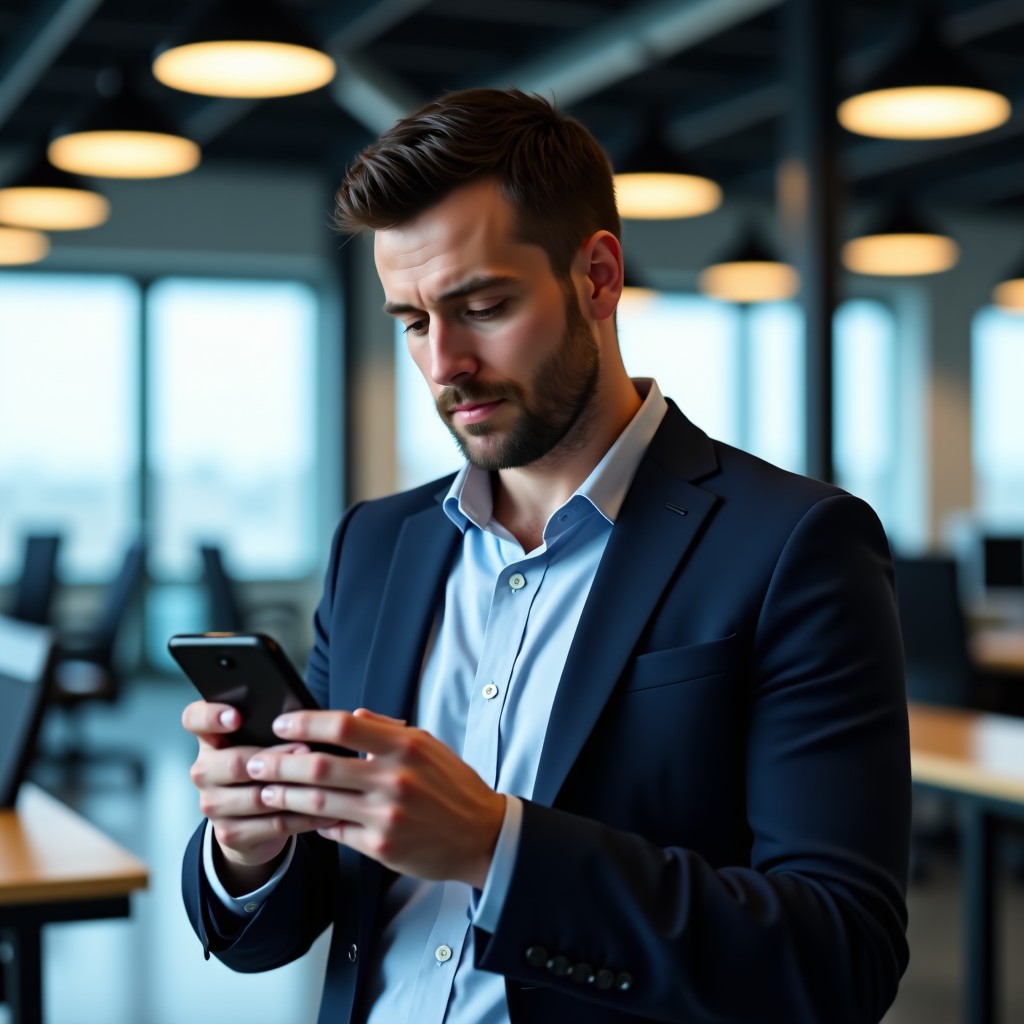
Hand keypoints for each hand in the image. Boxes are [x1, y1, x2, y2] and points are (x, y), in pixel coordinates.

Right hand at [181, 700, 342, 890]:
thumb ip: (272, 726)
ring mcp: (213, 804)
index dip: (211, 716)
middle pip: (232, 762)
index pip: (194, 719)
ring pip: (256, 797)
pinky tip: (329, 810)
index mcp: (209, 739)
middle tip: (306, 749)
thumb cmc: (264, 766)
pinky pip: (273, 824)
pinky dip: (304, 817)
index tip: (236, 717)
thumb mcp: (261, 742)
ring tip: (325, 780)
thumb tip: (306, 715)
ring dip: (293, 789)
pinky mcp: (229, 834)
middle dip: (274, 757)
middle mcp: (204, 770)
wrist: (252, 822)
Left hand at [251, 708, 505, 887]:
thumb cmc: (453, 787)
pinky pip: (334, 831)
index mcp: (406, 746)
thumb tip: (353, 714)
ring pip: (319, 802)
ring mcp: (386, 814)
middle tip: (256, 761)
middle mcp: (394, 778)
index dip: (306, 723)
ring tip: (265, 790)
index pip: (344, 725)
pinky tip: (298, 815)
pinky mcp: (381, 845)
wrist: (481, 835)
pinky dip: (313, 822)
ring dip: (285, 795)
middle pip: (320, 766)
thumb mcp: (429, 746)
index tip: (282, 723)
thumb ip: (388, 729)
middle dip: (279, 762)